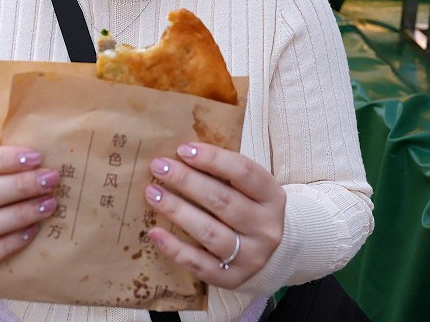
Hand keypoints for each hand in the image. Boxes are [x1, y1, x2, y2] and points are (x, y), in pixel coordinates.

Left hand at [144, 143, 285, 287]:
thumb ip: (225, 174)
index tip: (183, 149)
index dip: (212, 159)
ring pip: (209, 232)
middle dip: (186, 181)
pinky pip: (199, 264)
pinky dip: (175, 249)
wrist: (276, 255)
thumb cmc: (252, 210)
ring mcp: (250, 255)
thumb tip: (182, 154)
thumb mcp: (252, 189)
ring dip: (177, 211)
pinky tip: (154, 232)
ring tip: (153, 193)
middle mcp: (265, 227)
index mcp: (272, 197)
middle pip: (223, 201)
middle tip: (159, 167)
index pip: (243, 172)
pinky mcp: (232, 279)